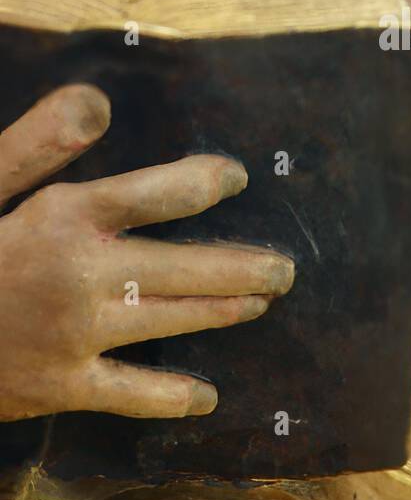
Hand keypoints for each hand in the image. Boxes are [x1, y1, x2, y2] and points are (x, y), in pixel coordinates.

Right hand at [0, 83, 293, 421]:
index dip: (205, 182)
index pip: (158, 193)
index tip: (236, 177)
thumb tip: (98, 101)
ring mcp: (79, 336)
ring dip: (223, 313)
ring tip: (262, 303)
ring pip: (172, 322)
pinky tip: (206, 398)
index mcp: (65, 218)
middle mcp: (85, 275)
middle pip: (186, 267)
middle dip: (242, 267)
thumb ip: (36, 143)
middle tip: (285, 268)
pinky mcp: (62, 386)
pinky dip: (171, 397)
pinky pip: (131, 395)